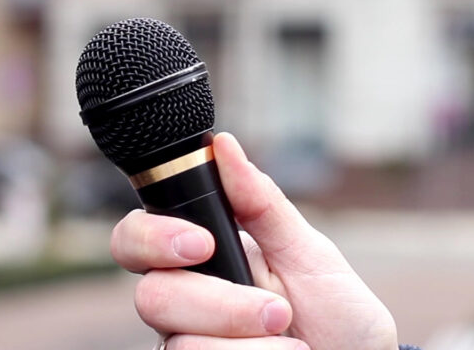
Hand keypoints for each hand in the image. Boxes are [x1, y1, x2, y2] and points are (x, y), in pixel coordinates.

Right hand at [111, 132, 398, 349]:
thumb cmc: (337, 316)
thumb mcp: (309, 254)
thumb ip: (261, 204)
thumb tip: (223, 144)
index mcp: (199, 257)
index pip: (136, 238)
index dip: (150, 237)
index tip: (201, 243)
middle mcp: (183, 302)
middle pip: (152, 295)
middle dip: (218, 303)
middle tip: (276, 310)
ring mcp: (189, 344)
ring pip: (180, 342)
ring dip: (249, 344)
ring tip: (292, 342)